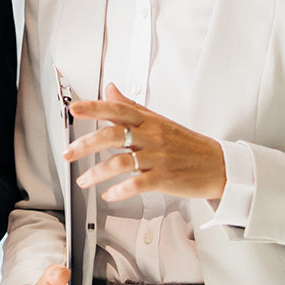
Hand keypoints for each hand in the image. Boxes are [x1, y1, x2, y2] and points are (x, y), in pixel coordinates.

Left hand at [65, 84, 225, 201]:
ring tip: (83, 181)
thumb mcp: (158, 120)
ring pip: (120, 162)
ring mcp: (158, 158)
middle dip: (85, 145)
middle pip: (113, 135)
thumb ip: (131, 106)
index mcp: (149, 121)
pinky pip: (137, 184)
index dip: (94, 107)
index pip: (118, 109)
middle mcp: (152, 137)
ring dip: (97, 173)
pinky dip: (120, 190)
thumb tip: (110, 89)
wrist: (218, 165)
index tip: (74, 109)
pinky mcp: (164, 178)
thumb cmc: (187, 144)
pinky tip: (109, 195)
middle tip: (67, 153)